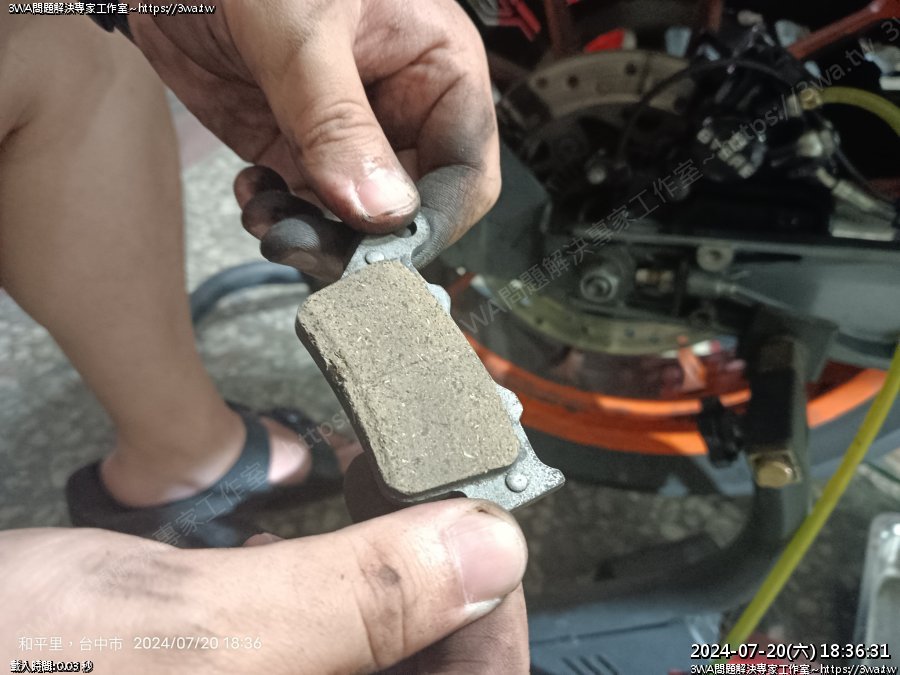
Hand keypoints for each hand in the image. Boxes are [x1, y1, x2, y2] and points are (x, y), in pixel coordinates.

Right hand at [1, 500, 527, 673]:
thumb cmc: (17, 663)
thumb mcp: (192, 632)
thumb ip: (353, 602)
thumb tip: (492, 552)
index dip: (493, 628)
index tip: (483, 535)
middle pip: (422, 673)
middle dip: (437, 584)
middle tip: (426, 494)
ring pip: (372, 651)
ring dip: (386, 573)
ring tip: (376, 494)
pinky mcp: (234, 672)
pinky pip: (316, 639)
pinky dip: (332, 581)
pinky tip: (312, 535)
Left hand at [129, 0, 499, 277]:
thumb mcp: (302, 30)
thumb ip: (338, 121)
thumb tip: (381, 208)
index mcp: (436, 70)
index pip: (465, 173)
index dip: (432, 222)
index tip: (381, 252)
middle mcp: (400, 110)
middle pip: (409, 210)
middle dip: (360, 239)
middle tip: (306, 244)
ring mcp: (346, 134)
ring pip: (354, 221)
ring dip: (312, 234)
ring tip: (267, 216)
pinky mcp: (295, 146)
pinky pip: (304, 207)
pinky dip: (279, 216)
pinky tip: (252, 192)